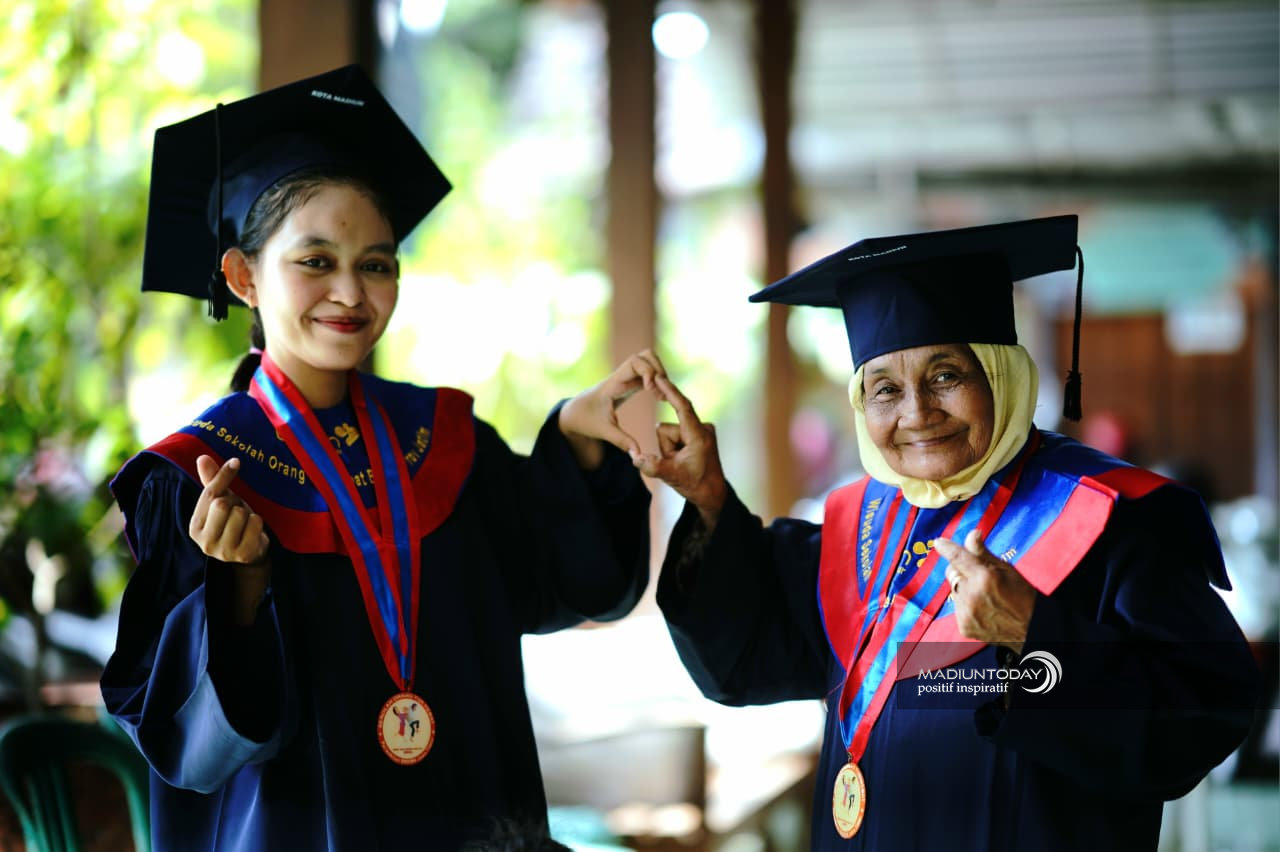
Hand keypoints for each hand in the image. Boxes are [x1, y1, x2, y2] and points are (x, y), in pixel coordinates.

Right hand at [190, 455, 270, 624]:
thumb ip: (212, 483)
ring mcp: (224, 551)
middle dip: (234, 502)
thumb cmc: (233, 524)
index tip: (236, 461)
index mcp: (195, 527)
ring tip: (244, 523)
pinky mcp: (243, 554)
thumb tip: (202, 457)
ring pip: (240, 513)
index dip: (223, 476)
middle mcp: (205, 542)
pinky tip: (253, 531)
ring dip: (247, 513)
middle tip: (237, 511)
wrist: (250, 553)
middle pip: (222, 504)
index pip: (209, 495)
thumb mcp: (222, 503)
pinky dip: (258, 522)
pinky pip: (255, 523)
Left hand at [558, 348, 667, 469]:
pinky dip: (657, 380)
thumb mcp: (603, 431)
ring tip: (661, 396)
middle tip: (661, 393)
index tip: (651, 390)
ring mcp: (626, 377)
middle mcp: (621, 376)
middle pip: (646, 355)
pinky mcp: (630, 383)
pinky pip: (648, 372)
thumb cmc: (586, 420)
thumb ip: (622, 441)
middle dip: (659, 370)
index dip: (648, 371)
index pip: (635, 362)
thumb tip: (638, 456)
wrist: (574, 414)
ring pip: (648, 360)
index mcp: (614, 383)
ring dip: (660, 373)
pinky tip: (658, 397)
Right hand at [634, 374, 727, 531]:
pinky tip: (683, 460)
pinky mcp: (697, 433)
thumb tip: (635, 457)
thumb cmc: (696, 485)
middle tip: (678, 464)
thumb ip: (653, 466)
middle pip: (667, 428)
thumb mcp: (672, 477)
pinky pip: (674, 436)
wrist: (712, 494)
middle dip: (665, 446)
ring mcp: (700, 430)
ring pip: (668, 433)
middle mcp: (702, 428)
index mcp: (699, 435)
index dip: (670, 391)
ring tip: (681, 463)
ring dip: (668, 449)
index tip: (659, 377)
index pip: (682, 407)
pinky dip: (673, 448)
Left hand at [934, 529, 1036, 653]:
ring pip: (953, 590)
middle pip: (952, 572)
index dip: (947, 548)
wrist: (1032, 629)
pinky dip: (966, 605)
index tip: (939, 542)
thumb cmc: (1024, 597)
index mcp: (985, 578)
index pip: (958, 557)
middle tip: (979, 575)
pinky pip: (957, 607)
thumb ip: (984, 553)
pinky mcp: (964, 626)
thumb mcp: (1007, 570)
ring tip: (985, 596)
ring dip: (964, 588)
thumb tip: (972, 534)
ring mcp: (967, 613)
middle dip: (960, 569)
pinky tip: (983, 608)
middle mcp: (972, 595)